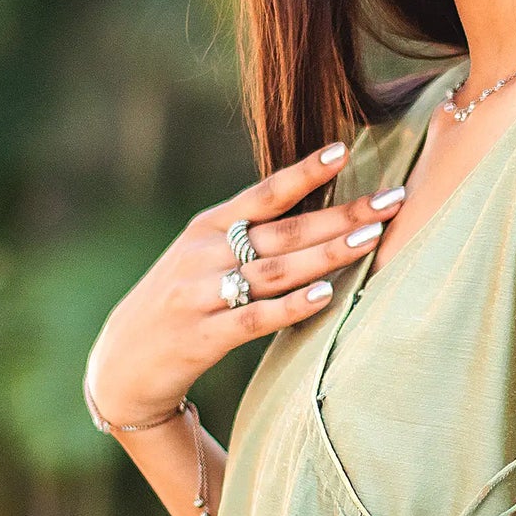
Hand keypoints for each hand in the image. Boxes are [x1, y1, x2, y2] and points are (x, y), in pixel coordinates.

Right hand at [85, 141, 401, 422]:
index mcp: (206, 226)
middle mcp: (204, 253)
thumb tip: (317, 211)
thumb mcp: (201, 255)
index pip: (265, 193)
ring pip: (275, 270)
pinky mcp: (203, 336)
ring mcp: (202, 294)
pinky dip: (292, 306)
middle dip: (343, 214)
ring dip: (327, 254)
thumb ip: (247, 234)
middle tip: (393, 200)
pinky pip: (255, 318)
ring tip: (370, 240)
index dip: (306, 171)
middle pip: (284, 230)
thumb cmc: (179, 303)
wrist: (122, 364)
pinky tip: (325, 296)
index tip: (347, 150)